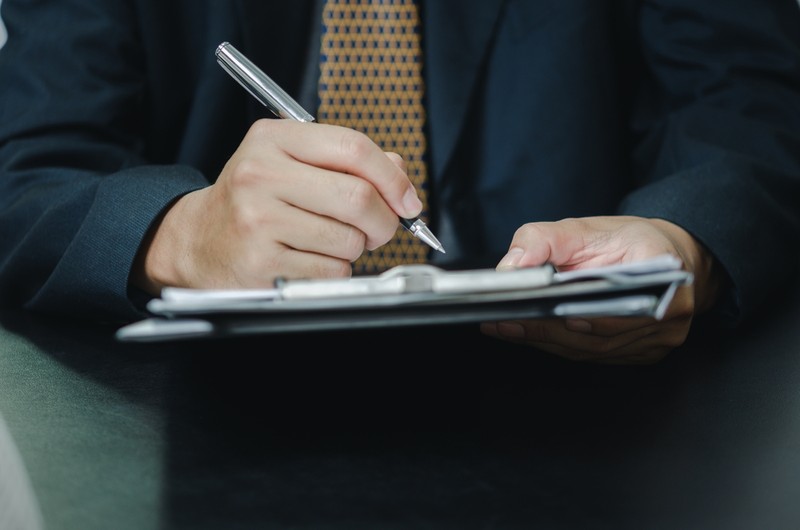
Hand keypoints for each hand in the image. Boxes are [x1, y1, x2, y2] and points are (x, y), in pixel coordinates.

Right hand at [132, 119, 421, 292]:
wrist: (197, 240)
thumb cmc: (252, 199)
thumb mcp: (289, 162)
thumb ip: (345, 161)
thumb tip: (398, 173)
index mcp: (273, 139)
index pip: (353, 147)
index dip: (392, 178)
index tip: (407, 200)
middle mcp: (260, 174)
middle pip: (357, 197)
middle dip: (384, 221)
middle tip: (379, 229)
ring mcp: (257, 219)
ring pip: (348, 240)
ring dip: (355, 249)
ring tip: (331, 242)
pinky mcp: (260, 261)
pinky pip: (330, 271)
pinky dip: (334, 270)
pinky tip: (310, 260)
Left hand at [480, 216, 721, 363]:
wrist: (665, 257)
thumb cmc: (627, 242)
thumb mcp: (585, 227)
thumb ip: (544, 240)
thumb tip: (512, 266)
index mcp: (664, 273)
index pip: (619, 301)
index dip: (579, 311)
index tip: (541, 310)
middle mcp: (669, 313)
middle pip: (600, 334)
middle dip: (547, 329)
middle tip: (504, 322)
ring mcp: (659, 339)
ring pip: (594, 350)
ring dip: (547, 341)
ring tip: (507, 328)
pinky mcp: (643, 353)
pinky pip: (596, 356)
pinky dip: (561, 345)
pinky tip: (532, 335)